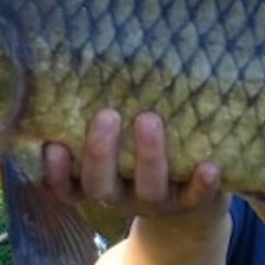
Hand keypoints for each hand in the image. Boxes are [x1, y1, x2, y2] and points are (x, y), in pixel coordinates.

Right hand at [42, 110, 225, 226]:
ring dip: (149, 156)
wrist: (187, 199)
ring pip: (148, 189)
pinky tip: (210, 166)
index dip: (56, 172)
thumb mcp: (115, 143)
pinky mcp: (191, 203)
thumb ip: (100, 118)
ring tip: (149, 118)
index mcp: (95, 182)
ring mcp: (156, 202)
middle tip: (106, 115)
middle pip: (101, 185)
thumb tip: (84, 61)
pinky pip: (196, 197)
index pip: (65, 185)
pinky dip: (202, 184)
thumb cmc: (137, 155)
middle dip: (100, 153)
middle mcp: (120, 196)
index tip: (54, 145)